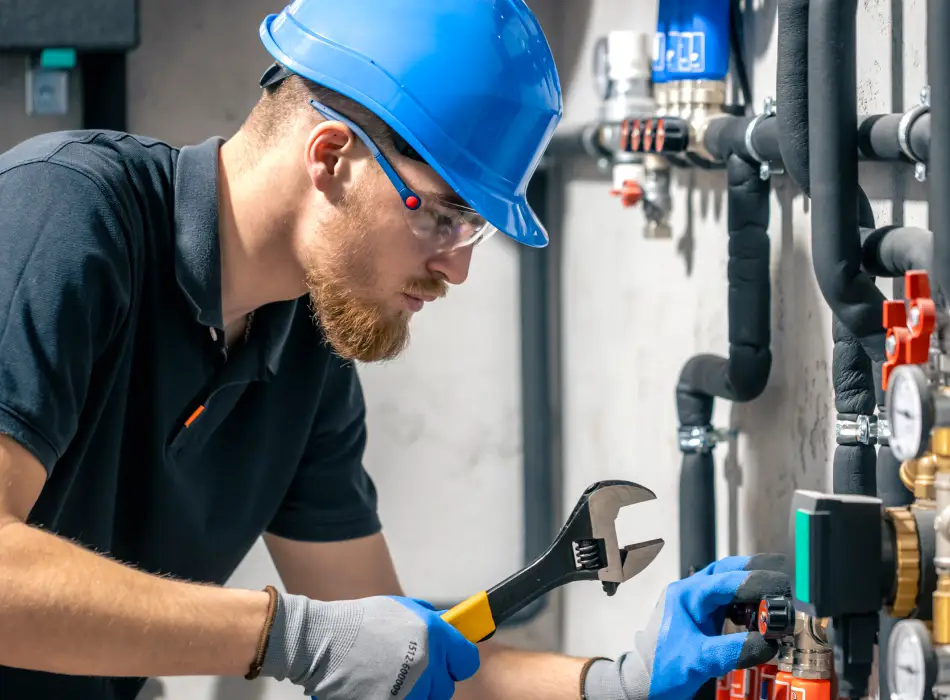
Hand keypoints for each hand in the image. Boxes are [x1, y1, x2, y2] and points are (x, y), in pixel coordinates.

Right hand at [260, 593, 479, 698]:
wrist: (324, 641)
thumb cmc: (362, 621)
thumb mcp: (401, 609)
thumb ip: (429, 619)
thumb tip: (450, 625)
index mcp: (434, 636)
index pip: (467, 661)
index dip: (458, 660)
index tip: (450, 660)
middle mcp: (427, 665)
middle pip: (446, 686)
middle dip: (434, 678)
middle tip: (415, 669)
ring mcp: (410, 691)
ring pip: (428, 699)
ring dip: (416, 691)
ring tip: (393, 678)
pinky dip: (398, 698)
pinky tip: (380, 687)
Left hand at [584, 553, 791, 699]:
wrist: (643, 683)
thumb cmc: (660, 668)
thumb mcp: (699, 660)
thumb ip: (732, 650)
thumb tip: (767, 643)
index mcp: (686, 595)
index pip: (726, 580)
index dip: (756, 581)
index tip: (781, 587)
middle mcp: (691, 593)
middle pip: (728, 570)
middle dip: (756, 571)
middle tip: (784, 579)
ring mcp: (696, 603)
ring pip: (729, 583)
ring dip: (752, 586)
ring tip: (777, 595)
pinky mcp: (702, 616)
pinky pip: (728, 601)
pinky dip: (747, 603)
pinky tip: (760, 614)